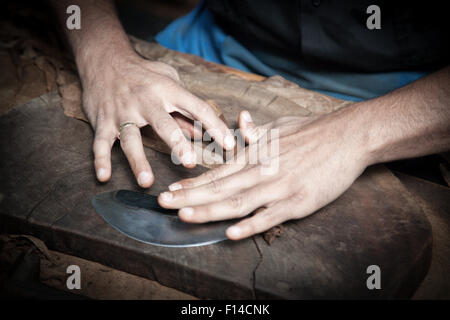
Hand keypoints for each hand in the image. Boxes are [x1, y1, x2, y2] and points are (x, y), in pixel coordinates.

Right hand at [81, 52, 234, 186]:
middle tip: (188, 163)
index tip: (229, 145)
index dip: (215, 126)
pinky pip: (101, 142)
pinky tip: (103, 176)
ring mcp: (123, 111)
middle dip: (176, 143)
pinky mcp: (103, 120)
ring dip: (138, 160)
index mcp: (167, 90)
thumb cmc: (144, 74)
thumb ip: (185, 109)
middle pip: (163, 123)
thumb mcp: (170, 82)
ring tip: (147, 181)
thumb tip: (202, 134)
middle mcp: (146, 101)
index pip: (197, 107)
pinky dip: (101, 159)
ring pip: (131, 138)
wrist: (104, 58)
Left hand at [158, 106, 371, 239]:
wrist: (348, 135)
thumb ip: (257, 131)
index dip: (192, 182)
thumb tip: (240, 122)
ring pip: (237, 202)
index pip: (217, 172)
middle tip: (162, 204)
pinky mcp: (298, 201)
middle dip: (188, 196)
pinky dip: (249, 225)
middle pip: (219, 187)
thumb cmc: (313, 131)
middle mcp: (261, 171)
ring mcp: (278, 187)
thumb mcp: (280, 126)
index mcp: (255, 155)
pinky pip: (269, 216)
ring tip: (184, 216)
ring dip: (208, 210)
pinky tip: (231, 233)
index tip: (172, 189)